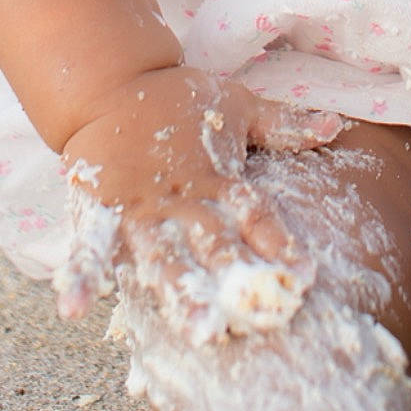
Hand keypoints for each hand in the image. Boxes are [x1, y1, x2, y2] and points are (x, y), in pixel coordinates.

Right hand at [53, 64, 342, 331]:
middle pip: (210, 243)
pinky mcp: (96, 208)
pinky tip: (73, 308)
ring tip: (196, 330)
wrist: (114, 80)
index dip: (278, 242)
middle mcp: (181, 198)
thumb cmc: (180, 100)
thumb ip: (285, 125)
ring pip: (161, 255)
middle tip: (253, 314)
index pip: (254, 213)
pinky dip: (79, 274)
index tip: (305, 274)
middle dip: (232, 278)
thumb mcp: (239, 106)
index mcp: (217, 176)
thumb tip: (337, 125)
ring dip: (178, 291)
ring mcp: (138, 207)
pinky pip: (88, 246)